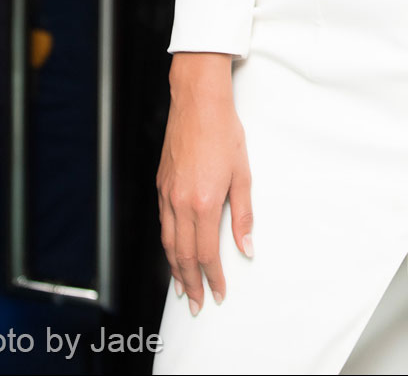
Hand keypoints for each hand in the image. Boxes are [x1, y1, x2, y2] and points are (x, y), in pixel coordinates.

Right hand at [157, 52, 252, 315]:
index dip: (212, 277)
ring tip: (182, 287)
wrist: (198, 103)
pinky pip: (163, 223)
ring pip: (168, 242)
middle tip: (195, 304)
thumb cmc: (224, 132)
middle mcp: (181, 203)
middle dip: (190, 283)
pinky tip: (173, 251)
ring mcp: (167, 194)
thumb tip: (246, 248)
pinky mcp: (161, 184)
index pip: (206, 253)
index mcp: (204, 202)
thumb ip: (243, 215)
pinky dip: (167, 244)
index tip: (218, 293)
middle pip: (182, 255)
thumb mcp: (242, 174)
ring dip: (175, 269)